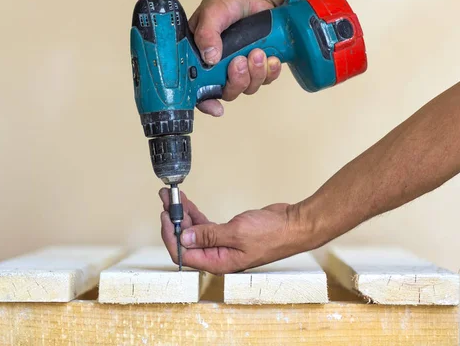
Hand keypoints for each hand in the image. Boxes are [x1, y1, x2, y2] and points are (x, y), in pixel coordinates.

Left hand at [158, 188, 313, 273]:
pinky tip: (189, 204)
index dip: (170, 235)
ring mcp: (222, 245)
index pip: (183, 253)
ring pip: (194, 232)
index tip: (165, 215)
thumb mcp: (237, 233)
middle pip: (186, 241)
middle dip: (173, 220)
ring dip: (183, 215)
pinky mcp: (228, 234)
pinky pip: (205, 226)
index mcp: (218, 262)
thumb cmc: (273, 234)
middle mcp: (217, 256)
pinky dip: (195, 215)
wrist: (293, 226)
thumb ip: (208, 236)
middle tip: (166, 199)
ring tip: (172, 197)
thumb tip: (183, 238)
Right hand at [191, 0, 289, 116]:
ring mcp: (241, 65)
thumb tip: (209, 58)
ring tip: (258, 53)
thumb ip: (207, 33)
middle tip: (240, 62)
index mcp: (200, 55)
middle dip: (236, 81)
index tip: (216, 107)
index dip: (205, 101)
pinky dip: (270, 71)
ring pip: (248, 87)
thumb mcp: (213, 11)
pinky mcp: (260, 64)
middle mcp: (219, 65)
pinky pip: (266, 78)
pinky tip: (271, 58)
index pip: (197, 87)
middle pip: (226, 91)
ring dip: (254, 74)